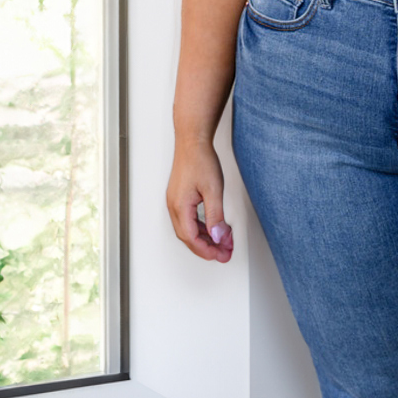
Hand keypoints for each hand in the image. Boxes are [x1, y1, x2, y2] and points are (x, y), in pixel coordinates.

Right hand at [167, 141, 233, 261]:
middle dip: (206, 248)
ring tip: (221, 244)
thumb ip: (216, 216)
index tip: (220, 254)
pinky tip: (212, 230)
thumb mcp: (214, 191)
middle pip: (188, 237)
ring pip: (188, 229)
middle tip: (224, 253)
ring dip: (204, 239)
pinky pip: (188, 220)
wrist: (192, 142)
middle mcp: (174, 206)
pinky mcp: (180, 198)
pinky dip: (201, 228)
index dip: (206, 250)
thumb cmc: (200, 160)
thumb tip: (218, 236)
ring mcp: (175, 202)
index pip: (191, 238)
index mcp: (179, 207)